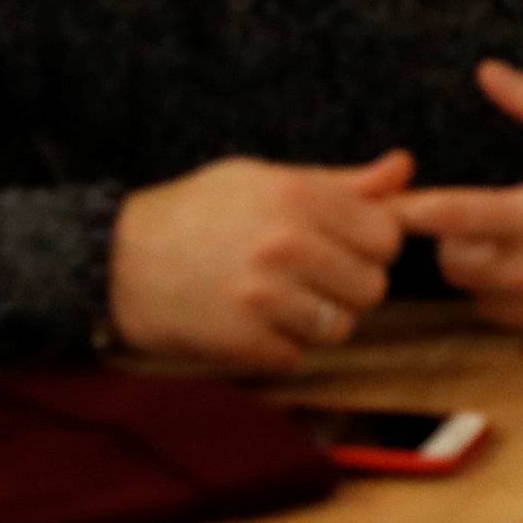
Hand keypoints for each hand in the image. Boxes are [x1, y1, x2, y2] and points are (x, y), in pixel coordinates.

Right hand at [108, 151, 414, 372]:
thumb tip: (406, 167)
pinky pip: (299, 356)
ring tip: (281, 299)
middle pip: (372, 286)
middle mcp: (286, 244)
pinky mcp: (244, 343)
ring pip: (341, 326)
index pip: (386, 235)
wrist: (116, 261)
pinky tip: (252, 322)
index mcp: (297, 195)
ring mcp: (265, 297)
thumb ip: (343, 183)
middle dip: (349, 285)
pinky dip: (281, 347)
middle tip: (311, 275)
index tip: (344, 245)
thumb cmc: (199, 213)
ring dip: (319, 319)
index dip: (370, 244)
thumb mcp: (265, 179)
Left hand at [391, 62, 522, 351]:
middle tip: (479, 218)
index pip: (453, 215)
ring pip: (480, 299)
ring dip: (484, 273)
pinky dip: (515, 303)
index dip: (411, 209)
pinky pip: (514, 326)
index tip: (387, 203)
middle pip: (454, 264)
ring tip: (517, 247)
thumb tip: (489, 72)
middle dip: (454, 240)